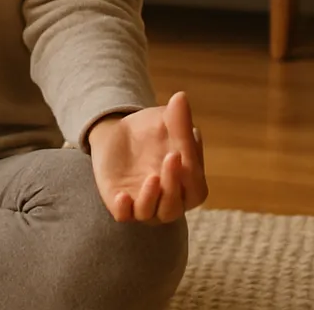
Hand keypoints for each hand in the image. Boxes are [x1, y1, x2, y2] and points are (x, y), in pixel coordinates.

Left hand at [88, 90, 207, 224]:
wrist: (118, 134)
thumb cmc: (152, 131)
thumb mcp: (165, 120)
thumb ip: (177, 117)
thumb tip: (181, 97)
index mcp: (187, 185)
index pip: (195, 189)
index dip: (192, 175)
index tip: (184, 153)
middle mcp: (168, 201)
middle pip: (174, 205)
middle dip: (174, 183)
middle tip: (172, 156)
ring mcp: (144, 206)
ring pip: (151, 214)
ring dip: (152, 198)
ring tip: (151, 177)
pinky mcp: (121, 204)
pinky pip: (123, 216)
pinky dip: (124, 210)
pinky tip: (122, 196)